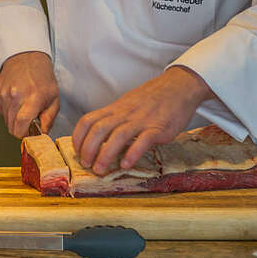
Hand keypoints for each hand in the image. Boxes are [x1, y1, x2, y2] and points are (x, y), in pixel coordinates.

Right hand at [0, 51, 58, 137]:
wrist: (26, 57)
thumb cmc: (42, 76)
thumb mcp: (54, 98)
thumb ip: (49, 119)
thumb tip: (43, 134)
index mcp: (32, 97)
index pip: (21, 126)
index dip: (25, 135)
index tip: (31, 133)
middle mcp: (16, 96)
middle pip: (12, 127)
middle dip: (21, 129)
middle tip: (29, 121)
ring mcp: (3, 95)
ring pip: (6, 121)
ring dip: (14, 120)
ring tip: (23, 108)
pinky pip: (1, 113)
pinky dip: (8, 112)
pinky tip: (16, 102)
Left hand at [71, 66, 213, 175]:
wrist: (179, 87)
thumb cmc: (152, 99)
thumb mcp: (127, 104)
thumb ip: (114, 119)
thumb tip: (99, 139)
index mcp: (115, 109)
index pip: (88, 120)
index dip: (78, 137)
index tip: (77, 152)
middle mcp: (125, 114)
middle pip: (99, 129)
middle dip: (88, 149)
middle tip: (86, 165)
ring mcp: (141, 120)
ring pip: (118, 136)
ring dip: (106, 155)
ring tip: (100, 170)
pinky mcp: (158, 128)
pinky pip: (143, 140)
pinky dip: (132, 153)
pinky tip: (126, 164)